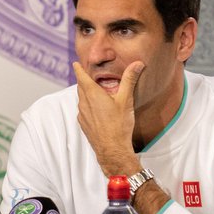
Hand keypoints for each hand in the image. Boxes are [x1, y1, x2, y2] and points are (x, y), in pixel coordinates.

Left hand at [73, 61, 144, 176]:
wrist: (112, 150)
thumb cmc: (119, 125)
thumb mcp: (126, 100)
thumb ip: (129, 79)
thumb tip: (137, 64)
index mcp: (92, 94)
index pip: (81, 76)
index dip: (79, 69)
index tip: (76, 63)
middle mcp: (84, 103)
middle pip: (81, 87)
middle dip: (84, 80)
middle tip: (89, 76)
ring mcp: (82, 115)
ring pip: (82, 99)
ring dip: (86, 94)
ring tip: (96, 92)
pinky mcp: (84, 124)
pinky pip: (83, 111)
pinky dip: (88, 106)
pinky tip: (98, 110)